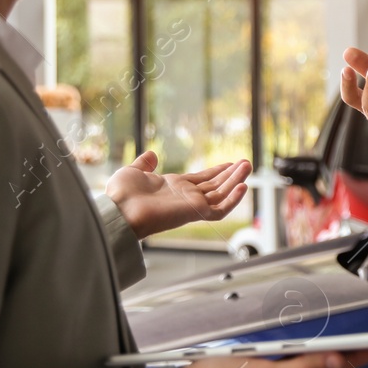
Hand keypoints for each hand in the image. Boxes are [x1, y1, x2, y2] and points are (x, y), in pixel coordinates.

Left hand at [105, 152, 250, 238]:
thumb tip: (152, 154)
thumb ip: (144, 164)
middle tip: (246, 163)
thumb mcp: (133, 171)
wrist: (120, 209)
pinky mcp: (195, 213)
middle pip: (215, 185)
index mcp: (173, 187)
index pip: (201, 179)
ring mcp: (191, 205)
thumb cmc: (121, 194)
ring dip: (235, 180)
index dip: (216, 171)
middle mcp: (185, 196)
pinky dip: (232, 200)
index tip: (229, 163)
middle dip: (231, 174)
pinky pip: (219, 209)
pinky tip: (243, 187)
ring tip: (248, 166)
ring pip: (221, 194)